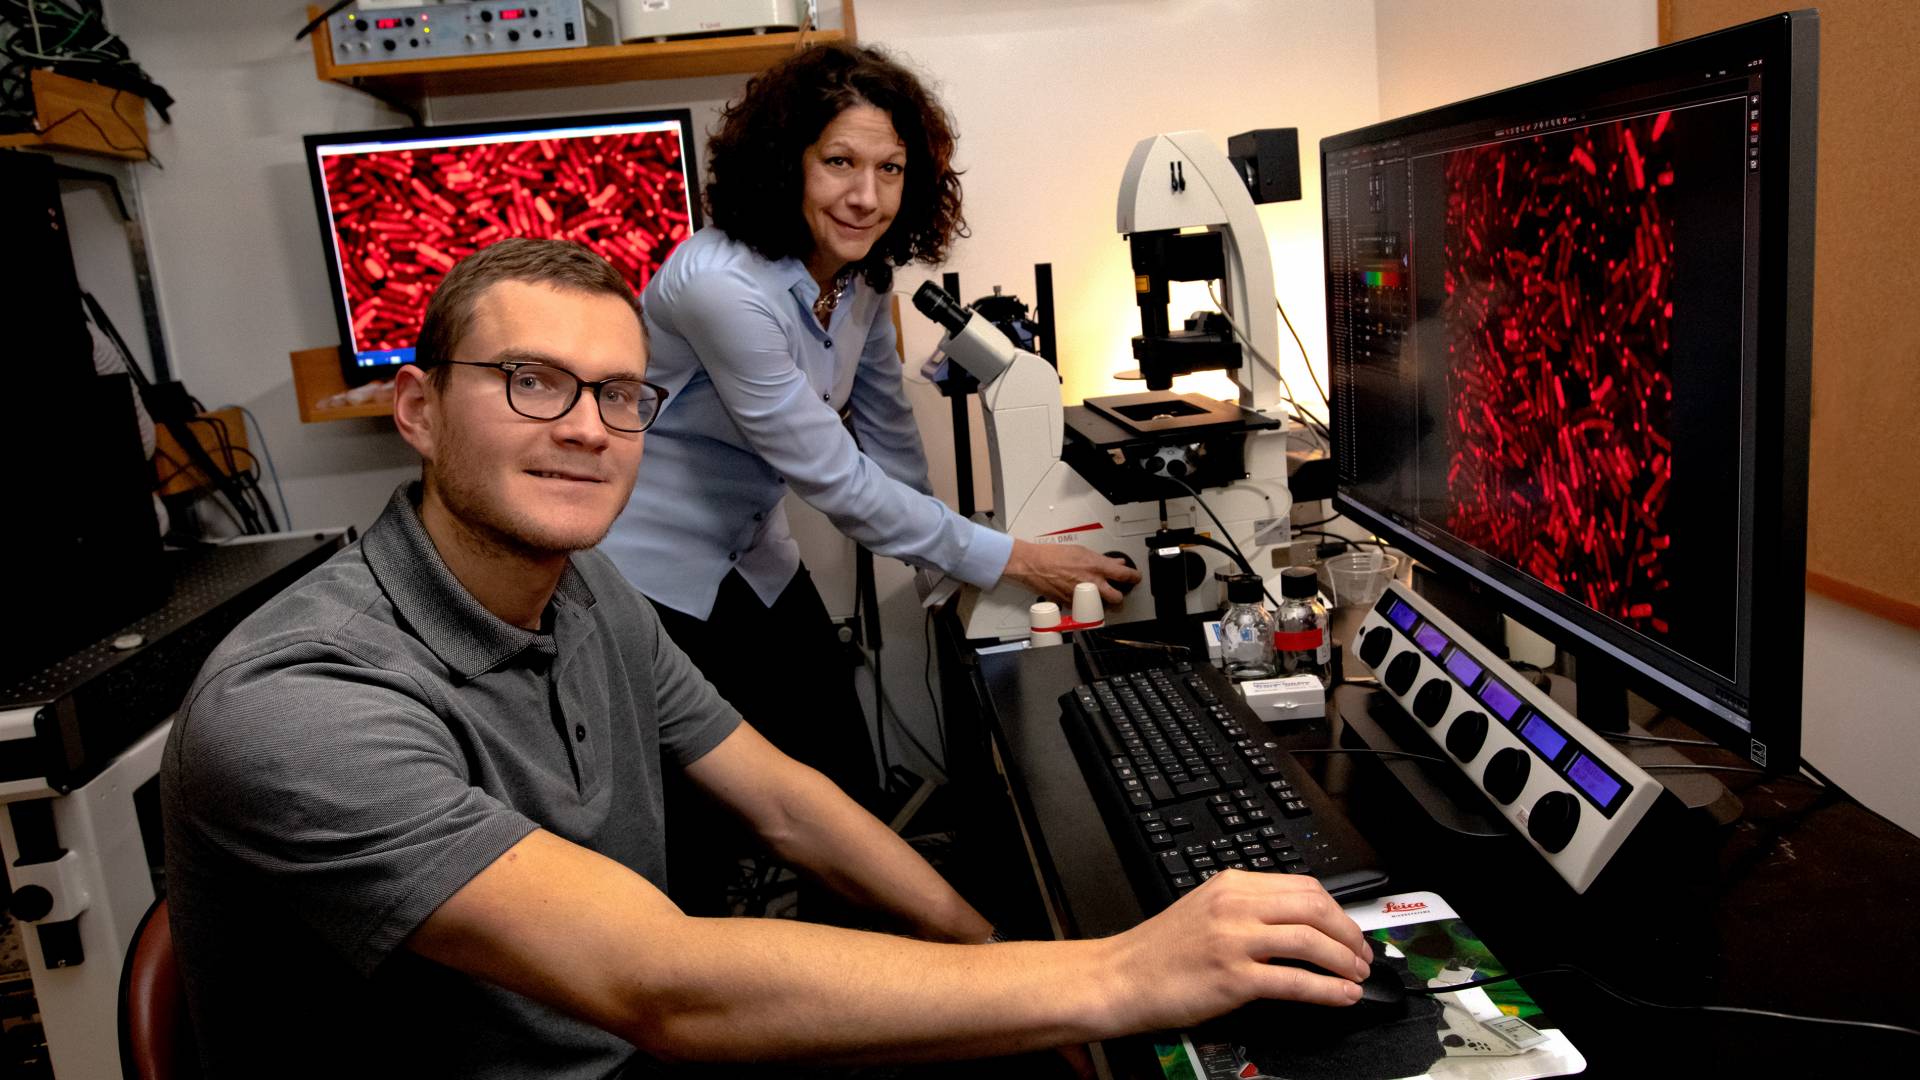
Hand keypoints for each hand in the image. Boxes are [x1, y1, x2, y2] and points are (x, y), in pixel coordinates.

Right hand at [1001, 540, 1141, 604]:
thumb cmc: (1052, 555)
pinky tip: (1079, 596)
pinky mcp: (1070, 604)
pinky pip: (1083, 608)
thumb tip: (1114, 563)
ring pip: (1100, 605)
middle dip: (1120, 597)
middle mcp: (1090, 583)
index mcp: (1095, 567)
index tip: (1136, 577)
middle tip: (1119, 593)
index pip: (1124, 575)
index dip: (1134, 577)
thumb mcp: (1081, 551)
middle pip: (1117, 598)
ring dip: (1101, 602)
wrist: (1033, 565)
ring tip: (1097, 595)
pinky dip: (1083, 604)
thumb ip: (1101, 560)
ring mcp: (1081, 596)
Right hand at [1104, 870, 1372, 1033]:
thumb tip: (1298, 924)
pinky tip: (1342, 996)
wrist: (1120, 978)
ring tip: (1358, 976)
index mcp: (1230, 884)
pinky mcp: (1233, 978)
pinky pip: (1293, 980)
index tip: (1348, 930)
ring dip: (1344, 960)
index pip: (1302, 886)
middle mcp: (1234, 906)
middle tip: (1363, 954)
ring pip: (1310, 940)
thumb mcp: (1205, 910)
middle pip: (1314, 907)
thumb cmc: (1158, 952)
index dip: (1336, 910)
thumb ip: (1247, 908)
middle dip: (1349, 932)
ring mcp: (1234, 940)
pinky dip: (1327, 990)